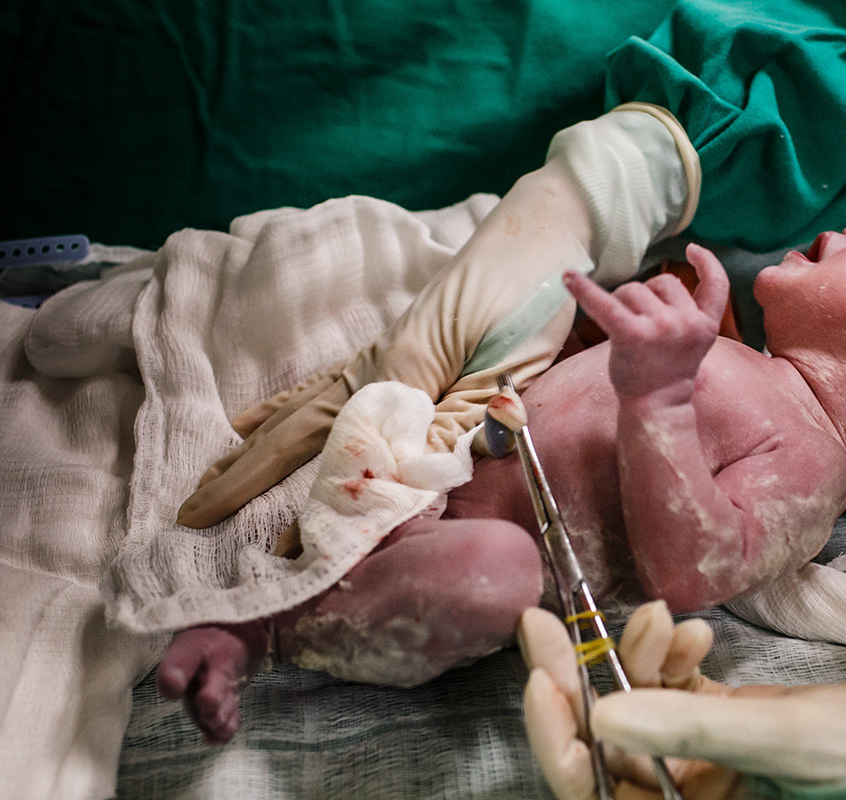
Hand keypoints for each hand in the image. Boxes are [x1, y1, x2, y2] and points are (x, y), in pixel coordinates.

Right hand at [176, 108, 697, 530]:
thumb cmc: (530, 302)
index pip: (347, 457)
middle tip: (192, 514)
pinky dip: (287, 406)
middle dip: (247, 476)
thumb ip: (454, 427)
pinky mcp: (395, 345)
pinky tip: (256, 420)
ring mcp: (380, 353)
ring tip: (211, 479)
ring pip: (304, 410)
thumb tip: (404, 486)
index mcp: (401, 376)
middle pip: (301, 431)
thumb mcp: (504, 372)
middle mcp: (376, 365)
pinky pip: (325, 385)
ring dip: (257, 449)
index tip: (285, 554)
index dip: (318, 506)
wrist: (542, 235)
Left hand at [519, 601, 742, 799]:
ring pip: (636, 701)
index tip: (540, 679)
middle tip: (543, 623)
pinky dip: (675, 652)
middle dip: (574, 677)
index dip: (557, 739)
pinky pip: (673, 683)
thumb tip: (601, 717)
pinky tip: (694, 635)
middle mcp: (681, 787)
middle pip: (603, 736)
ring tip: (657, 617)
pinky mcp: (718, 717)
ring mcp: (697, 753)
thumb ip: (690, 729)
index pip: (592, 787)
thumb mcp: (780, 740)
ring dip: (637, 653)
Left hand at [563, 244, 728, 402]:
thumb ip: (686, 313)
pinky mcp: (632, 335)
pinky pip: (605, 304)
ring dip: (623, 300)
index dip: (707, 262)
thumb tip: (663, 283)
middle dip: (646, 293)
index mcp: (706, 325)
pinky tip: (568, 277)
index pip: (717, 284)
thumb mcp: (691, 342)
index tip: (692, 249)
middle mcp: (687, 323)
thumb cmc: (667, 372)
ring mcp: (661, 328)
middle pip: (663, 282)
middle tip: (636, 319)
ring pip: (635, 289)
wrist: (656, 408)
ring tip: (621, 324)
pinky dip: (584, 290)